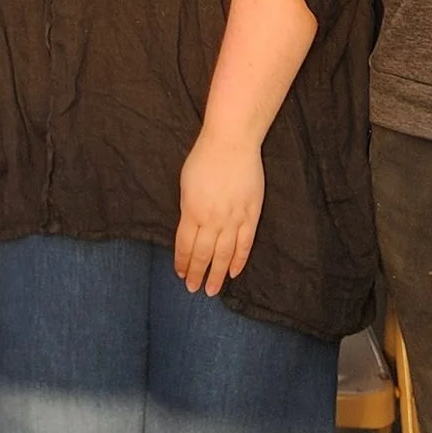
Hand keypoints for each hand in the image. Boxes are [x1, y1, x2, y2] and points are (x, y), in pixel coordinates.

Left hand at [174, 129, 265, 296]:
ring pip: (224, 254)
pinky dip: (239, 260)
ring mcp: (233, 219)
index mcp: (191, 212)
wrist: (231, 143)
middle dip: (197, 274)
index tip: (180, 274)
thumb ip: (188, 210)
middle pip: (203, 254)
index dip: (182, 262)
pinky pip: (245, 243)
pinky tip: (234, 272)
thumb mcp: (186, 185)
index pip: (185, 246)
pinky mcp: (251, 214)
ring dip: (218, 274)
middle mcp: (212, 220)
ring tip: (212, 290)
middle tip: (194, 289)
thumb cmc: (204, 159)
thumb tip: (190, 229)